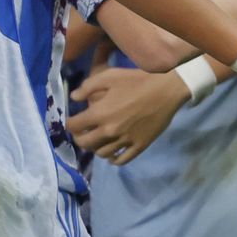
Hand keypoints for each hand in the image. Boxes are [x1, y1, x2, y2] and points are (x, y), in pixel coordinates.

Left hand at [69, 67, 190, 164]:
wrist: (166, 90)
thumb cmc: (137, 80)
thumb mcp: (110, 76)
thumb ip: (88, 86)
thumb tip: (73, 97)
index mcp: (100, 113)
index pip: (74, 125)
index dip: (69, 123)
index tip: (72, 121)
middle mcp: (109, 131)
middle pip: (85, 144)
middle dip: (79, 138)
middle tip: (82, 133)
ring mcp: (125, 141)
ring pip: (102, 154)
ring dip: (95, 148)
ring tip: (97, 141)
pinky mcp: (139, 146)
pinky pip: (121, 160)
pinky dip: (113, 159)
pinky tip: (112, 153)